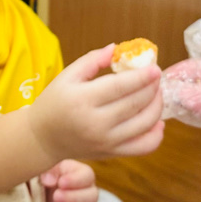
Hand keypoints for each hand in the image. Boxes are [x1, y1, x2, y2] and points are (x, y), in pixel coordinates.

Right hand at [28, 44, 163, 161]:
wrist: (43, 139)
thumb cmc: (54, 103)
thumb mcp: (66, 76)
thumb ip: (91, 60)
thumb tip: (116, 48)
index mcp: (82, 100)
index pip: (120, 86)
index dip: (142, 76)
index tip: (155, 67)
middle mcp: (96, 123)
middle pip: (136, 103)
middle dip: (152, 87)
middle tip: (155, 76)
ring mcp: (106, 141)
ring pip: (145, 123)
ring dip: (157, 105)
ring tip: (155, 93)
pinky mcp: (112, 153)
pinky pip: (144, 147)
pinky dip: (157, 134)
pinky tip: (157, 121)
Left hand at [41, 160, 98, 201]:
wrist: (37, 195)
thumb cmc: (42, 178)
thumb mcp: (44, 168)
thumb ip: (49, 170)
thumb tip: (50, 180)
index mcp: (79, 175)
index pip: (88, 175)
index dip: (77, 180)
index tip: (61, 183)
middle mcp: (86, 193)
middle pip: (93, 196)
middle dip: (74, 198)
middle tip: (56, 197)